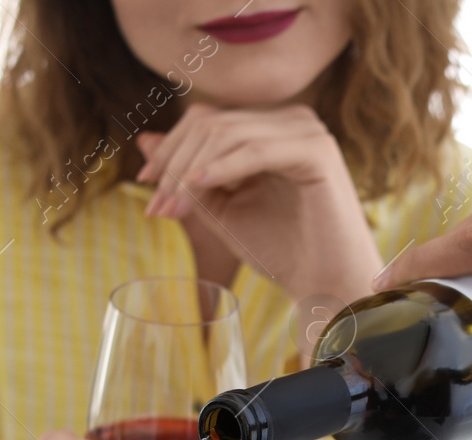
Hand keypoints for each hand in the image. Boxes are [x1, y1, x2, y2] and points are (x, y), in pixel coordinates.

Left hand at [137, 104, 383, 306]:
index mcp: (272, 129)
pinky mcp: (318, 151)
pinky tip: (197, 187)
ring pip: (227, 134)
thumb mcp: (222, 208)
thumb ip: (188, 175)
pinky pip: (255, 151)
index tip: (144, 186)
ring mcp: (308, 131)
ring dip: (189, 171)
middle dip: (175, 164)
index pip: (207, 120)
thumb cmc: (280, 251)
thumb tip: (145, 139)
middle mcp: (293, 121)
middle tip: (156, 206)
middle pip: (212, 122)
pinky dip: (221, 168)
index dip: (170, 148)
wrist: (326, 286)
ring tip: (172, 208)